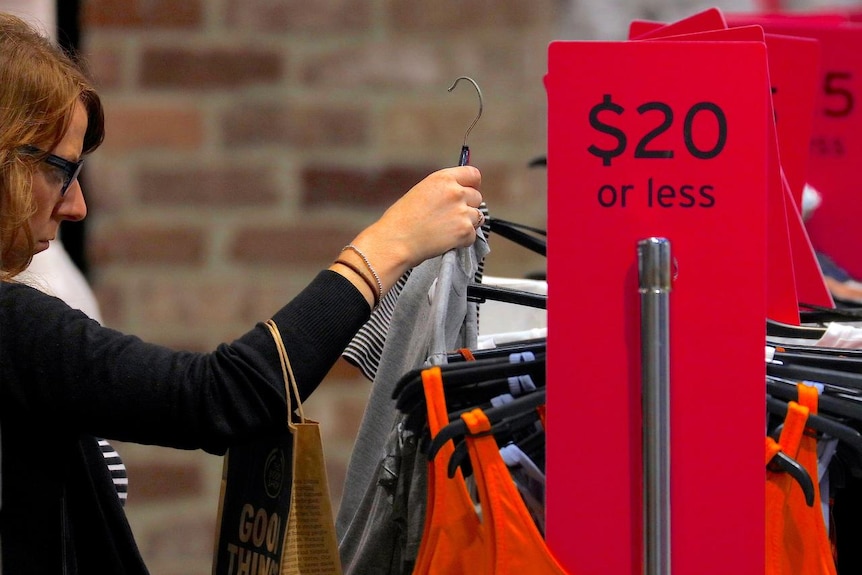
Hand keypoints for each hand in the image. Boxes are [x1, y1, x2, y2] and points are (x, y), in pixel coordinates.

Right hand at [331, 166, 482, 304]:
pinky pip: (472, 236)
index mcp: (443, 179)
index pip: (473, 175)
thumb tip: (457, 194)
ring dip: (467, 224)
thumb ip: (442, 190)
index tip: (470, 191)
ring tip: (447, 231)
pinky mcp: (464, 231)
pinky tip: (446, 241)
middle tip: (452, 218)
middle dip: (468, 207)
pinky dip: (463, 240)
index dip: (473, 184)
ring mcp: (462, 212)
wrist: (395, 241)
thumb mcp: (420, 192)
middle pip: (477, 197)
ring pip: (478, 217)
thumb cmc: (401, 220)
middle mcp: (455, 192)